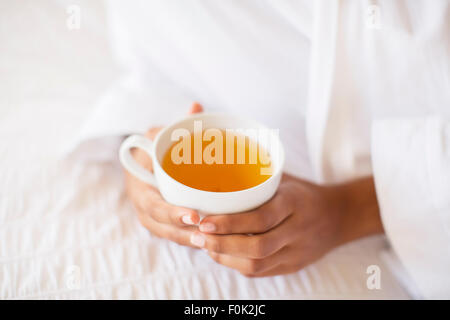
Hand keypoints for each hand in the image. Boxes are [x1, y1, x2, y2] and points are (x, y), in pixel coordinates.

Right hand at [124, 102, 203, 247]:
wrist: (142, 164)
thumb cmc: (153, 150)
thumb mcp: (161, 135)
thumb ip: (178, 125)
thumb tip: (196, 106)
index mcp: (140, 186)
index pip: (153, 204)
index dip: (171, 213)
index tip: (193, 216)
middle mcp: (144, 206)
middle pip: (163, 226)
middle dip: (184, 233)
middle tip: (207, 235)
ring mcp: (153, 218)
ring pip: (171, 235)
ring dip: (190, 241)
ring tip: (213, 244)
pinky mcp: (164, 224)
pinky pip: (176, 235)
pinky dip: (192, 239)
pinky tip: (213, 242)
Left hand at [191, 175, 383, 276]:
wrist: (339, 217)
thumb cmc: (302, 193)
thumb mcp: (285, 178)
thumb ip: (256, 176)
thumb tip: (214, 164)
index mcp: (294, 203)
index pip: (261, 218)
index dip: (230, 223)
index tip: (204, 221)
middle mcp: (298, 230)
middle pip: (258, 247)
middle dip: (222, 245)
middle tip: (197, 237)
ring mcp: (297, 252)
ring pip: (258, 264)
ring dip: (226, 258)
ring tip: (204, 246)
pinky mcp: (293, 266)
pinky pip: (261, 272)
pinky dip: (237, 264)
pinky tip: (221, 254)